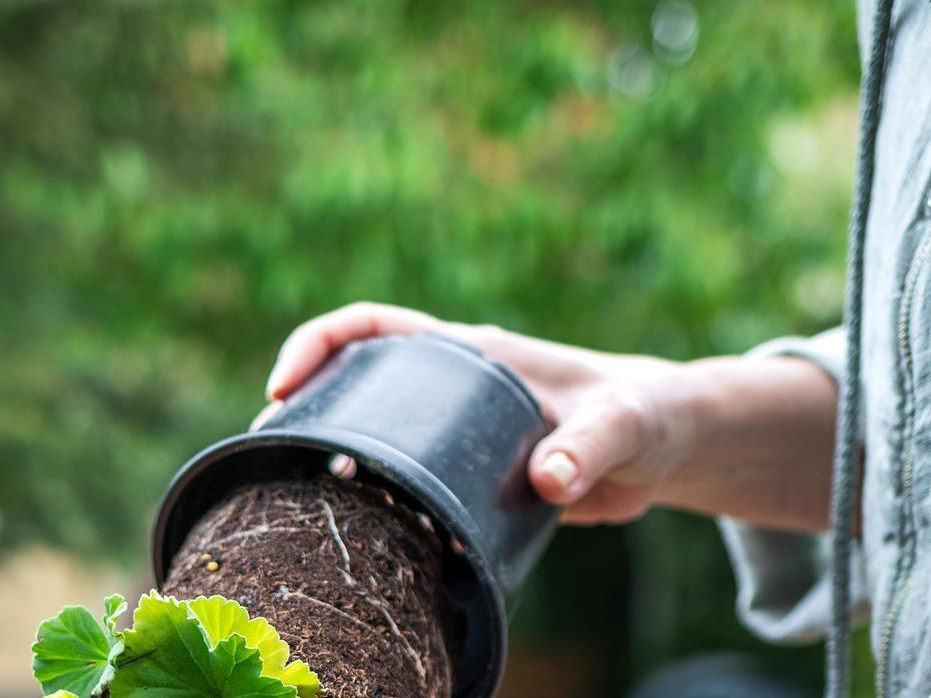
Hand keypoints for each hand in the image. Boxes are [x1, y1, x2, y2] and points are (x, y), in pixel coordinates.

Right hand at [257, 302, 699, 524]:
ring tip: (292, 490)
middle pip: (353, 375)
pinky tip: (360, 528)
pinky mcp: (467, 470)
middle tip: (270, 450)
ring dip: (327, 449)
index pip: (373, 325)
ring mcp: (455, 428)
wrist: (663, 445)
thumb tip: (549, 478)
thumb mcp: (623, 427)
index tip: (282, 386)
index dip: (318, 343)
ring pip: (371, 427)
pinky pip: (403, 475)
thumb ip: (591, 448)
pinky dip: (372, 493)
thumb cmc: (644, 416)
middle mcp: (452, 384)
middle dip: (302, 402)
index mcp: (473, 352)